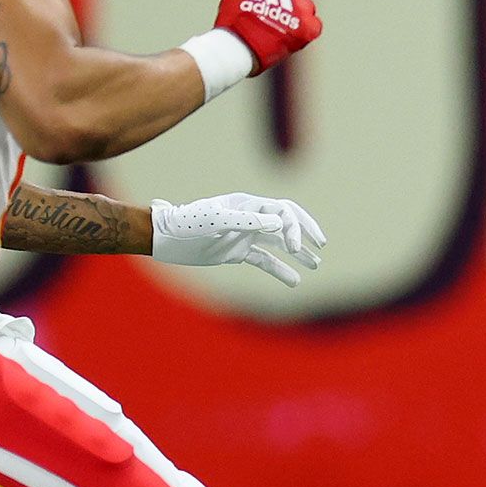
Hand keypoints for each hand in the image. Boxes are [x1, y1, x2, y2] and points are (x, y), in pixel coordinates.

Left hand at [152, 193, 326, 286]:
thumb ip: (247, 220)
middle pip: (286, 222)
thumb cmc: (187, 224)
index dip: (295, 228)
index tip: (296, 249)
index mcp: (247, 205)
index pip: (282, 212)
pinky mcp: (237, 252)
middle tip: (320, 246)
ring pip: (278, 243)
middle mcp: (249, 218)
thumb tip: (279, 223)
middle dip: (305, 233)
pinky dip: (280, 270)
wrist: (165, 239)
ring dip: (298, 253)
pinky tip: (294, 281)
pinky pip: (264, 260)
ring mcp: (244, 235)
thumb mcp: (215, 220)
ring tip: (315, 264)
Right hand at [215, 0, 322, 71]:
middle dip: (285, 3)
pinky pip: (313, 25)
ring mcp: (301, 6)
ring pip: (305, 8)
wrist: (242, 44)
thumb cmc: (233, 23)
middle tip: (274, 18)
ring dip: (297, 17)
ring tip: (282, 30)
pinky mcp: (308, 26)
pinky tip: (294, 37)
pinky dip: (306, 31)